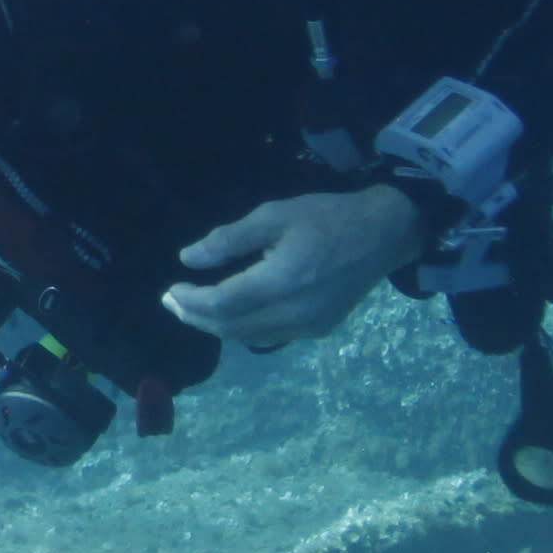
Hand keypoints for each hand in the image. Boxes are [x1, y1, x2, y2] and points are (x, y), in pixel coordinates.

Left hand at [162, 185, 433, 351]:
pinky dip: (243, 329)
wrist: (383, 235)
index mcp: (283, 280)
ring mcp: (309, 326)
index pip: (222, 304)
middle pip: (231, 328)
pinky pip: (270, 337)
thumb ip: (229, 238)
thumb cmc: (327, 217)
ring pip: (249, 337)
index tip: (170, 290)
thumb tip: (188, 259)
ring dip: (216, 327)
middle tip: (172, 302)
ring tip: (192, 309)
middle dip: (196, 318)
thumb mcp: (275, 215)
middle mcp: (296, 312)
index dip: (191, 301)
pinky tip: (230, 314)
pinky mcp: (319, 330)